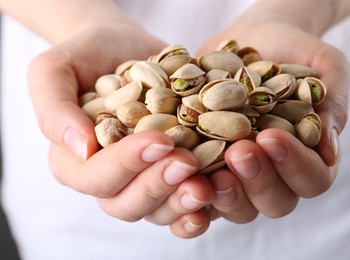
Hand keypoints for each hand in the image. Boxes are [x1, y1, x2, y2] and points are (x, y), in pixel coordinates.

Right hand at [28, 24, 213, 237]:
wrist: (124, 48)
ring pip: (158, 210)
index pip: (95, 177)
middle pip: (127, 204)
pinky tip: (218, 195)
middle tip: (187, 164)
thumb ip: (54, 109)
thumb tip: (80, 149)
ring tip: (207, 186)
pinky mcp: (171, 173)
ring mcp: (143, 179)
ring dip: (182, 202)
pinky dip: (200, 207)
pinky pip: (183, 202)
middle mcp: (110, 178)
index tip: (159, 141)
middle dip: (158, 186)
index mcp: (76, 162)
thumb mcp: (55, 70)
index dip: (126, 165)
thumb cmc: (86, 56)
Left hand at [199, 21, 349, 221]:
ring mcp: (240, 177)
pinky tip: (175, 166)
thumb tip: (330, 152)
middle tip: (239, 151)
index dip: (294, 165)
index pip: (313, 179)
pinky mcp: (209, 169)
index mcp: (311, 158)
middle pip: (274, 203)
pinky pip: (201, 190)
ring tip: (203, 164)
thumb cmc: (294, 50)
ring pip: (237, 206)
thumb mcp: (324, 64)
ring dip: (223, 192)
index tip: (271, 137)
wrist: (254, 38)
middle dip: (257, 180)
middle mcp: (276, 175)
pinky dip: (189, 185)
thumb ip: (333, 101)